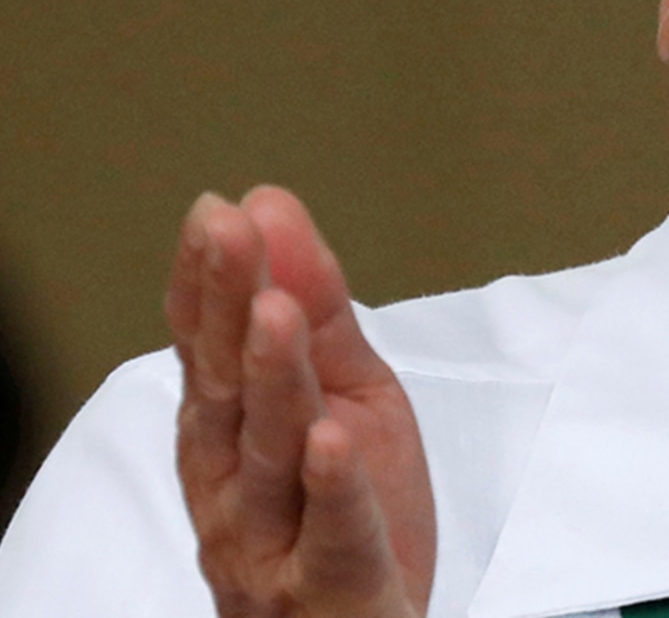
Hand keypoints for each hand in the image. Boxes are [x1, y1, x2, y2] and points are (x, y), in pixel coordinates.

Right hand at [166, 187, 436, 617]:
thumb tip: (272, 205)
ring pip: (269, 455)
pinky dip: (329, 486)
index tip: (214, 214)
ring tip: (275, 313)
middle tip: (230, 234)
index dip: (207, 282)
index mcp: (230, 432)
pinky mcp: (328, 585)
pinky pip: (330, 533)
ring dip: (272, 381)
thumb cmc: (344, 510)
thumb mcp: (345, 389)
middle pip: (228, 389)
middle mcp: (232, 484)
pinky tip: (329, 438)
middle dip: (226, 307)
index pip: (207, 346)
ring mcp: (273, 539)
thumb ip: (315, 306)